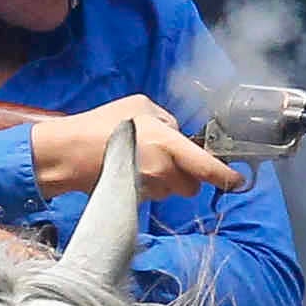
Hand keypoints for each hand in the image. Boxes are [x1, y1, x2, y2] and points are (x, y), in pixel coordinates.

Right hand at [30, 95, 247, 202]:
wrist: (68, 153)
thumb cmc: (102, 125)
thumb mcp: (139, 106)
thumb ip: (166, 121)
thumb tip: (177, 134)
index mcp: (168, 144)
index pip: (207, 167)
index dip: (226, 177)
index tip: (238, 181)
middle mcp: (163, 170)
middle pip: (191, 186)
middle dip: (187, 177)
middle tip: (170, 161)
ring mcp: (149, 188)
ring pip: (171, 192)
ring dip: (164, 181)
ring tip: (140, 162)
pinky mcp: (136, 199)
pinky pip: (152, 196)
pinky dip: (147, 186)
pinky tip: (129, 172)